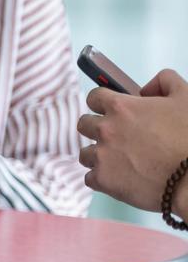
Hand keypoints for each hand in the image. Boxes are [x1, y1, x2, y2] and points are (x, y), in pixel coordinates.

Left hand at [77, 69, 187, 211]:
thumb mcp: (186, 96)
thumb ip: (165, 81)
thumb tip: (147, 88)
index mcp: (121, 107)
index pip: (94, 97)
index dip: (102, 102)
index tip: (110, 109)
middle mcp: (106, 130)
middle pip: (84, 124)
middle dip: (97, 128)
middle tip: (117, 136)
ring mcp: (102, 156)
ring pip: (85, 153)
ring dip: (99, 155)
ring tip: (120, 159)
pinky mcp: (103, 180)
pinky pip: (90, 178)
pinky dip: (102, 178)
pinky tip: (120, 178)